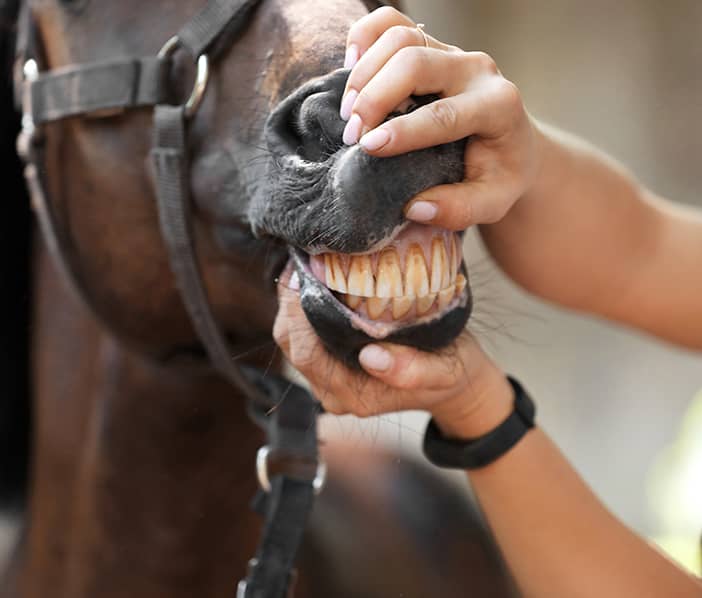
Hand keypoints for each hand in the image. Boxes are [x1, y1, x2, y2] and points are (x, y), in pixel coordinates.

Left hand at [273, 267, 513, 438]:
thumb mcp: (443, 372)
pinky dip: (302, 304)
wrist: (454, 382)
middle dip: (289, 301)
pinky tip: (313, 277)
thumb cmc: (448, 372)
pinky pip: (303, 333)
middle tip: (301, 258)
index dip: (298, 315)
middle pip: (291, 343)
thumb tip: (372, 358)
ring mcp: (328, 377)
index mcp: (352, 394)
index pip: (307, 353)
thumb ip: (412, 371)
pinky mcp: (330, 362)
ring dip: (292, 300)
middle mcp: (332, 389)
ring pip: (292, 337)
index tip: (305, 274)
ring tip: (304, 262)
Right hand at [340, 7, 542, 229]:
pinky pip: (391, 22)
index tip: (369, 147)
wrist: (509, 143)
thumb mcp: (493, 202)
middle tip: (353, 135)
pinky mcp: (430, 44)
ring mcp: (451, 52)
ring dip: (364, 73)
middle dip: (375, 97)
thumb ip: (460, 210)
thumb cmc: (498, 175)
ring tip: (348, 113)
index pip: (444, 112)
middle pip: (416, 61)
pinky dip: (364, 37)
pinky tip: (350, 68)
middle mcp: (476, 70)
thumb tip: (414, 208)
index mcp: (498, 106)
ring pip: (400, 37)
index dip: (403, 130)